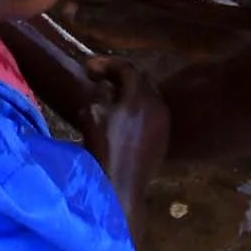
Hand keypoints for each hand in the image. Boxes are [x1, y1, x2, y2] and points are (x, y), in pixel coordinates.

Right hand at [83, 57, 168, 225]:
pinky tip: (124, 117)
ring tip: (111, 96)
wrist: (121, 186)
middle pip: (141, 79)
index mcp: (139, 97)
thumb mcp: (92, 115)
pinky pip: (152, 114)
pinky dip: (138, 108)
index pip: (127, 68)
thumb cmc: (103, 150)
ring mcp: (163, 123)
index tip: (87, 68)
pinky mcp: (163, 138)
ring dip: (130, 92)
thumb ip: (99, 94)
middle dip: (120, 75)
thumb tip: (104, 87)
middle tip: (100, 78)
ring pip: (149, 96)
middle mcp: (157, 106)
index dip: (106, 63)